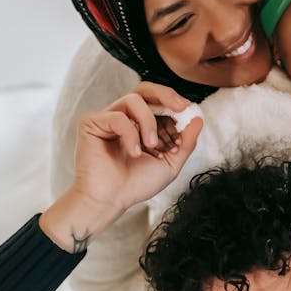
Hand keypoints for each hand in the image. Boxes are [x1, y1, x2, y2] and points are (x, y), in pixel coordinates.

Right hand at [41, 84, 201, 251]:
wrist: (110, 200)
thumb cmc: (135, 185)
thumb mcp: (169, 164)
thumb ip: (186, 142)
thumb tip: (198, 119)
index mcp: (143, 126)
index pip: (160, 104)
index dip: (176, 107)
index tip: (189, 116)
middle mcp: (126, 118)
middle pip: (145, 90)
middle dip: (166, 95)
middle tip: (180, 107)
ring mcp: (109, 119)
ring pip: (134, 99)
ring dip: (149, 122)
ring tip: (151, 145)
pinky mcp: (92, 123)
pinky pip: (118, 116)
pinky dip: (130, 134)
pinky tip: (133, 152)